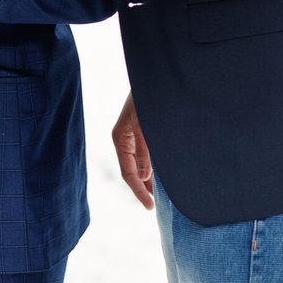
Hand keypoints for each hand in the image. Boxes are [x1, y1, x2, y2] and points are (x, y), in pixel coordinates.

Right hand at [112, 92, 154, 209]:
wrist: (156, 76)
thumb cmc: (149, 97)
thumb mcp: (146, 125)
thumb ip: (145, 151)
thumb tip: (144, 177)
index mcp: (120, 139)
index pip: (127, 173)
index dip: (139, 191)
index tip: (149, 206)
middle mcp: (125, 139)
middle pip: (131, 171)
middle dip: (143, 188)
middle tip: (155, 206)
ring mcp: (133, 135)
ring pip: (138, 164)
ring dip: (148, 179)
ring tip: (159, 195)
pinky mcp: (143, 131)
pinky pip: (145, 155)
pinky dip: (152, 167)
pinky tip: (161, 174)